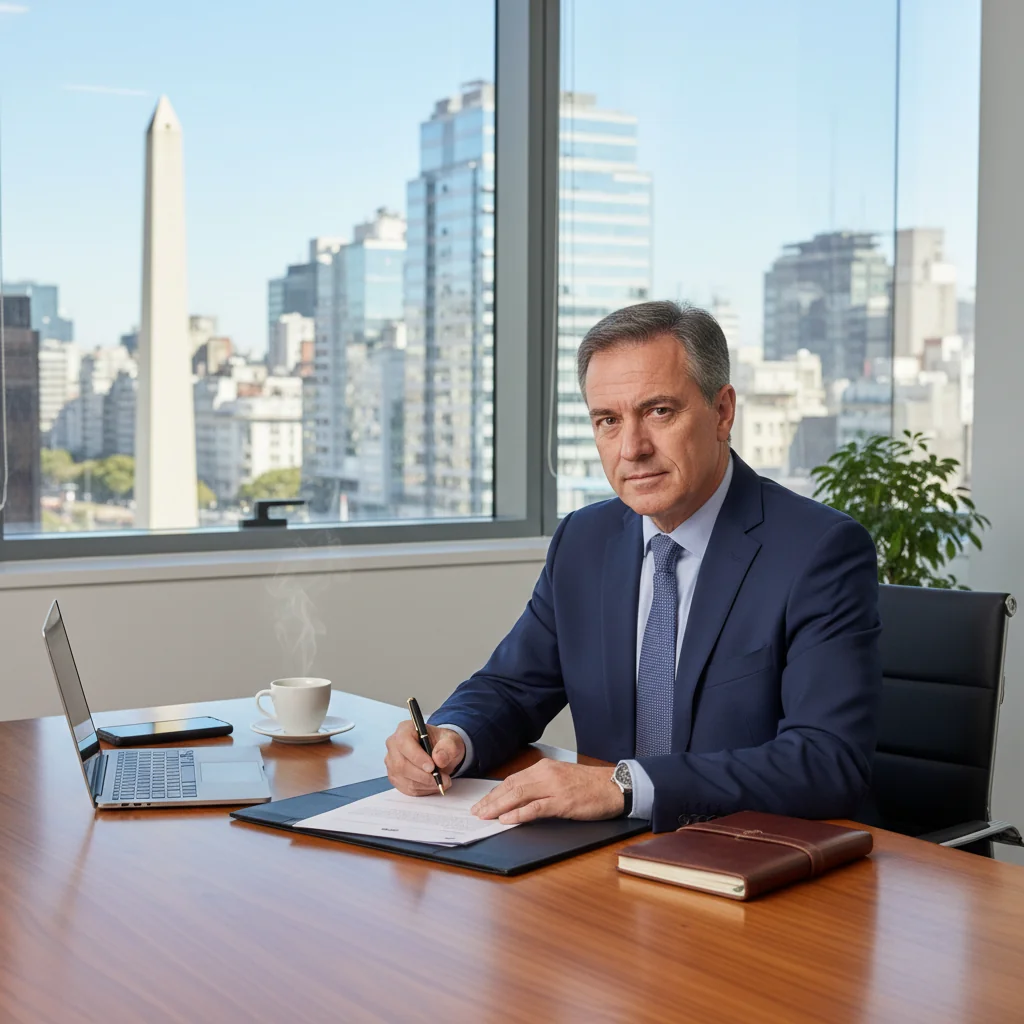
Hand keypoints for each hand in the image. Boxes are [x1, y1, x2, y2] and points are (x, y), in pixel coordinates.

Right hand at [384, 720, 465, 796]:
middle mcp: (394, 744)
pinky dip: (421, 789)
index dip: (417, 757)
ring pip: (403, 778)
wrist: (440, 753)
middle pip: (401, 764)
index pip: (404, 742)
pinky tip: (432, 785)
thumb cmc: (442, 743)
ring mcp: (392, 762)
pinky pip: (405, 788)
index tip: (432, 767)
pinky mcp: (394, 776)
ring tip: (441, 782)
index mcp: (405, 729)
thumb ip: (448, 746)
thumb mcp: (451, 740)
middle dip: (423, 775)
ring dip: (424, 784)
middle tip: (441, 779)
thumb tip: (439, 758)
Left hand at [471, 760, 623, 823]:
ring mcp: (554, 788)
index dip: (495, 792)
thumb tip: (519, 799)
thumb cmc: (589, 785)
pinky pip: (536, 808)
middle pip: (511, 786)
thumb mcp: (561, 779)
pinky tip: (507, 820)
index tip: (482, 802)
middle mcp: (546, 774)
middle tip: (477, 811)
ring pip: (519, 795)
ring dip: (498, 806)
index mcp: (544, 767)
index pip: (512, 779)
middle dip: (491, 800)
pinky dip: (519, 814)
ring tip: (485, 815)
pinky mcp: (563, 802)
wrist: (615, 786)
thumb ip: (540, 786)